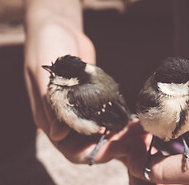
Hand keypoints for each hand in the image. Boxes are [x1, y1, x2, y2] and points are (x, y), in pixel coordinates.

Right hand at [23, 0, 139, 163]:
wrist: (57, 27)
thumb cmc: (46, 46)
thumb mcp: (44, 74)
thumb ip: (52, 104)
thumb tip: (57, 135)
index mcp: (50, 121)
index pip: (73, 150)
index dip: (96, 152)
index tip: (118, 145)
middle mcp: (66, 122)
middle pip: (92, 147)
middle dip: (116, 147)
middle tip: (139, 142)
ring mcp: (82, 112)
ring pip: (104, 135)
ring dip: (123, 138)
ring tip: (143, 134)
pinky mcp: (94, 102)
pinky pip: (109, 119)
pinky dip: (123, 123)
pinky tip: (137, 121)